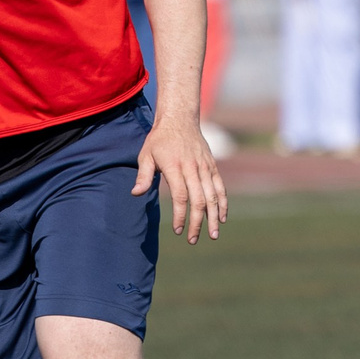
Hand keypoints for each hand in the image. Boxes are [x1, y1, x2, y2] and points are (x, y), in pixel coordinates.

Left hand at [133, 112, 226, 244]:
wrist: (180, 119)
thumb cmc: (159, 140)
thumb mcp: (146, 154)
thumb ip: (143, 175)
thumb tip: (136, 193)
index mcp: (174, 166)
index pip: (180, 196)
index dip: (180, 215)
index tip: (178, 230)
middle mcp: (192, 167)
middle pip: (199, 199)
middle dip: (197, 222)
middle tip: (193, 239)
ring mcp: (205, 167)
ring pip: (213, 195)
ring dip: (214, 217)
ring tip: (213, 235)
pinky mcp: (212, 166)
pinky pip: (220, 187)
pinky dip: (223, 203)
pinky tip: (223, 218)